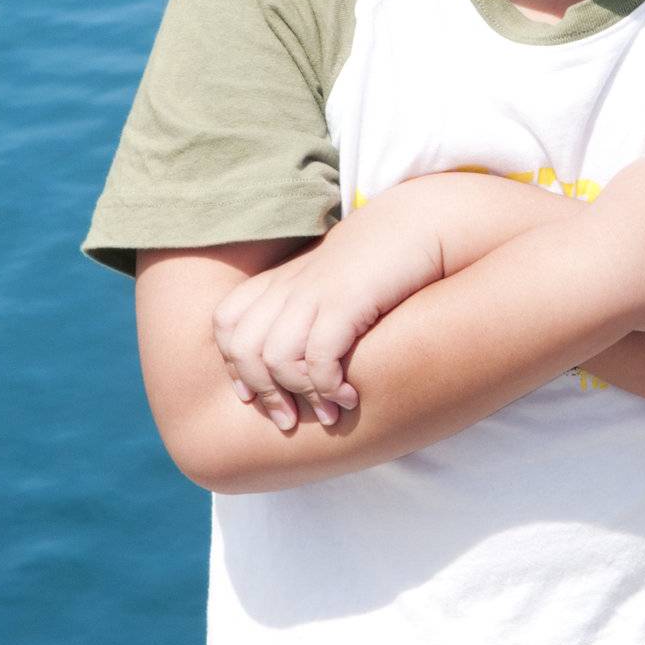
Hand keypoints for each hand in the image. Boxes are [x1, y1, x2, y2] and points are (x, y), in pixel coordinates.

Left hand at [211, 191, 446, 431]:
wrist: (417, 223)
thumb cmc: (377, 262)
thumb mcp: (329, 282)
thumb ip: (305, 310)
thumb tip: (296, 363)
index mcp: (279, 278)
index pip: (227, 323)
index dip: (235, 366)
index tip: (255, 398)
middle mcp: (289, 284)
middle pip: (244, 347)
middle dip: (263, 394)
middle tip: (289, 421)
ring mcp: (315, 291)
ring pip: (276, 358)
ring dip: (302, 397)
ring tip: (329, 413)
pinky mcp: (345, 299)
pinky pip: (318, 357)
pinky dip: (329, 387)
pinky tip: (351, 396)